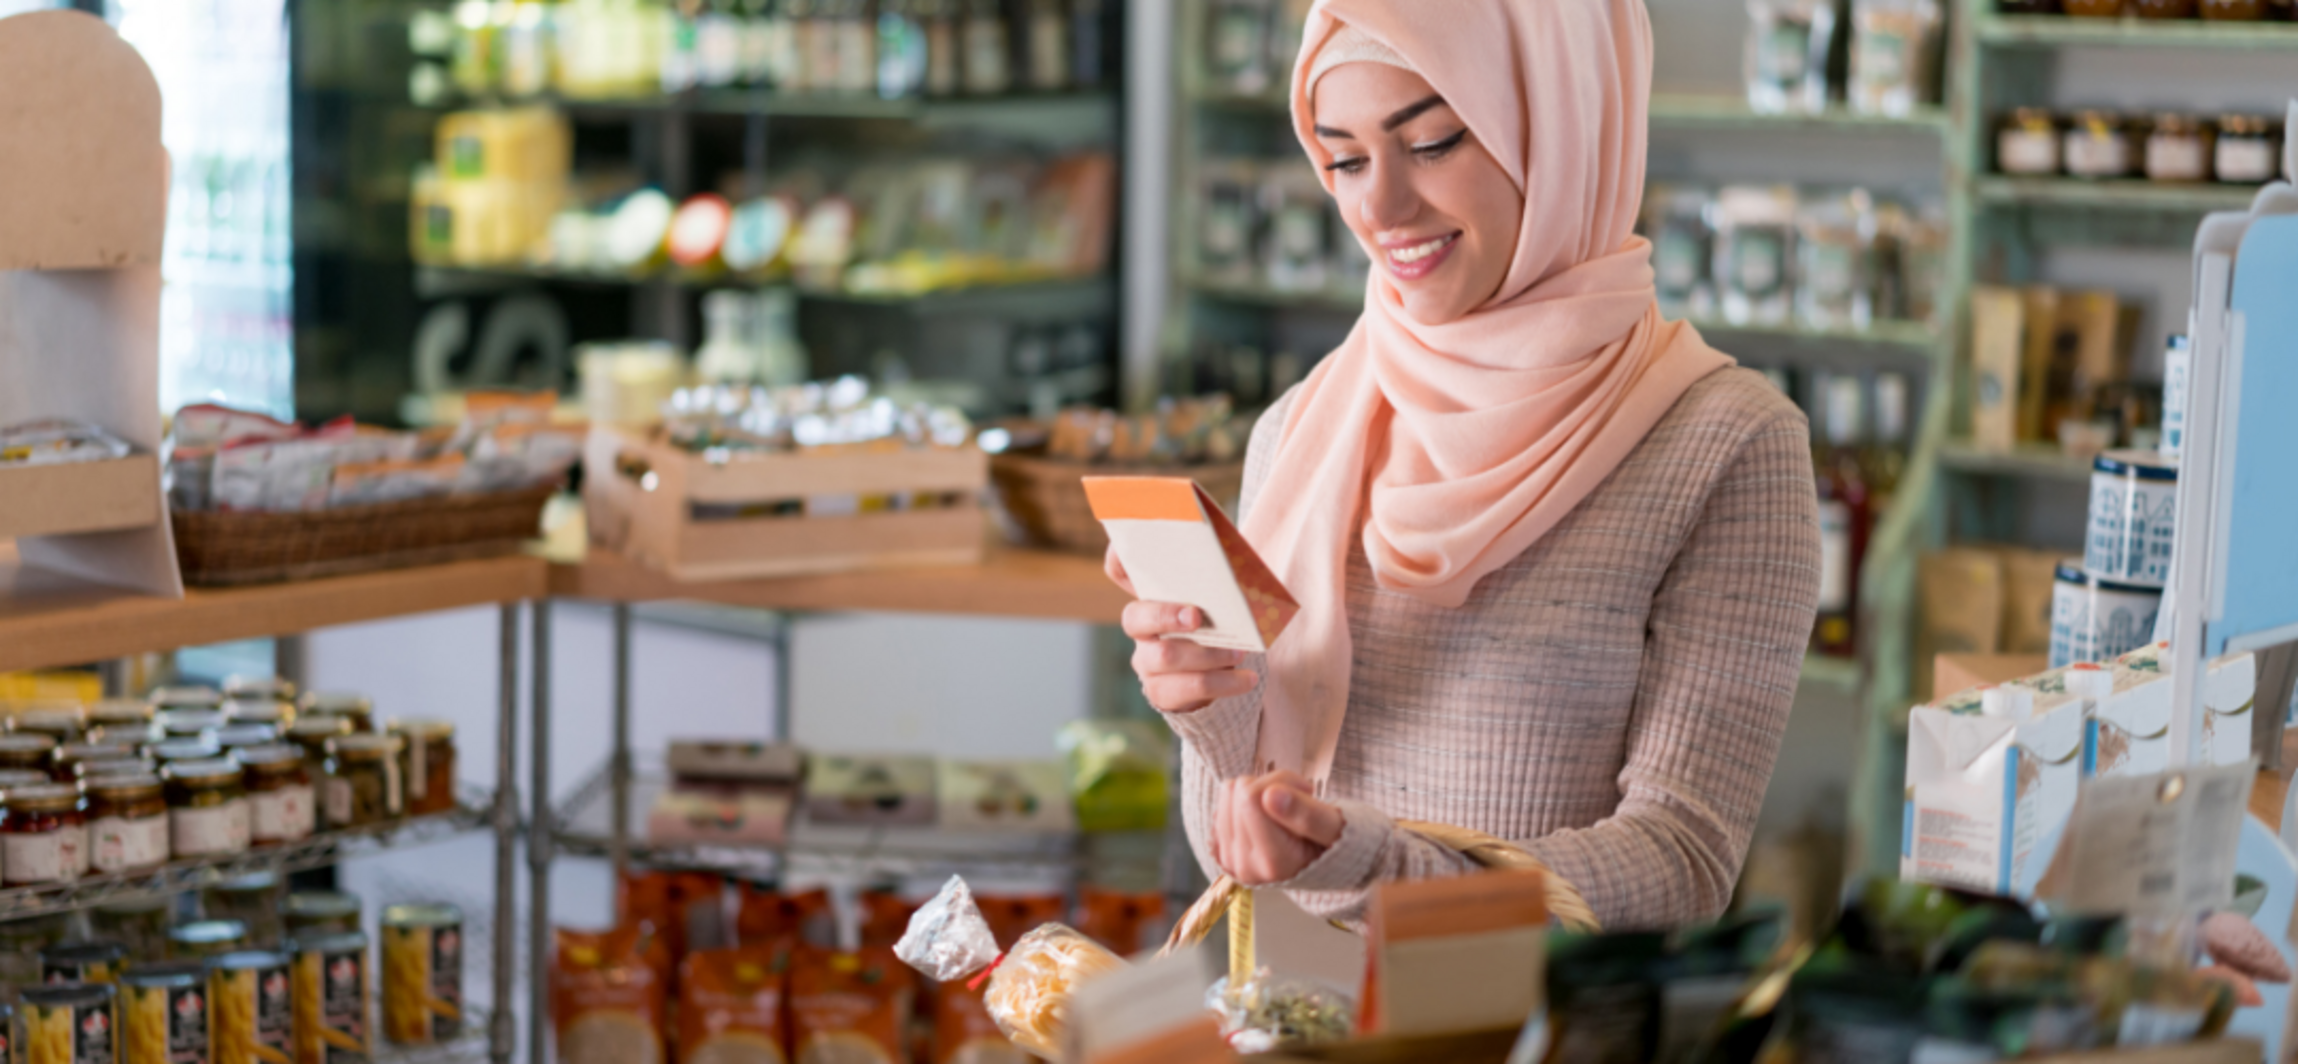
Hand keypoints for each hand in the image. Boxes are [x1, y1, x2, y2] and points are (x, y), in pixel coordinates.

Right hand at [1112, 548, 1258, 713]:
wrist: (1219, 674)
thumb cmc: (1218, 624)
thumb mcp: (1217, 598)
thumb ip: (1217, 577)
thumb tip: (1236, 551)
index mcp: (1152, 596)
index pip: (1119, 570)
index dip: (1118, 557)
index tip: (1132, 549)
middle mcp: (1141, 628)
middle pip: (1135, 618)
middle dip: (1166, 615)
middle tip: (1197, 617)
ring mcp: (1147, 661)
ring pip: (1165, 656)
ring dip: (1207, 653)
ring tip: (1239, 652)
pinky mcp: (1162, 692)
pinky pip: (1189, 689)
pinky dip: (1224, 683)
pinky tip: (1247, 679)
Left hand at [1212, 771, 1344, 884]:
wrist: (1321, 860)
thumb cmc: (1334, 840)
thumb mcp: (1335, 827)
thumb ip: (1307, 814)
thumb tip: (1269, 794)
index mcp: (1275, 864)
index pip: (1250, 798)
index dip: (1281, 782)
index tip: (1307, 792)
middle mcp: (1247, 866)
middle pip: (1239, 791)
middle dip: (1271, 784)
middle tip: (1297, 799)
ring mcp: (1231, 859)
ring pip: (1229, 791)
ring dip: (1259, 790)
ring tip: (1283, 808)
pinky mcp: (1222, 849)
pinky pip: (1224, 799)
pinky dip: (1246, 798)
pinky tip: (1267, 814)